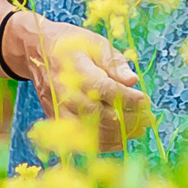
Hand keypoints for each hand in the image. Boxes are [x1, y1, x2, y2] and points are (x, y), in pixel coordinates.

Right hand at [18, 15, 149, 152]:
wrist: (38, 51)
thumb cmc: (73, 45)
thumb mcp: (96, 43)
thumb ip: (115, 62)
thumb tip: (133, 80)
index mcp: (75, 69)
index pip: (104, 89)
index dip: (127, 98)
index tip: (146, 100)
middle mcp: (64, 92)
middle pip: (99, 114)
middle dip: (128, 119)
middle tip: (148, 118)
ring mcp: (58, 109)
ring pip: (90, 131)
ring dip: (119, 135)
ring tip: (139, 129)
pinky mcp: (57, 119)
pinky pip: (81, 139)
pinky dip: (103, 143)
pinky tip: (121, 139)